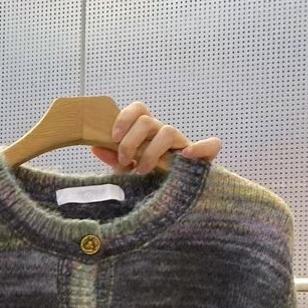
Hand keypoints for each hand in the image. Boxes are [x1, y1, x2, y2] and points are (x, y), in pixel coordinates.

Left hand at [90, 102, 221, 173]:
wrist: (171, 198)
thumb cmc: (147, 178)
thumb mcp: (126, 169)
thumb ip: (112, 158)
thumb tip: (95, 146)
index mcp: (146, 132)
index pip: (138, 109)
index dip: (124, 118)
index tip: (114, 138)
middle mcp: (163, 133)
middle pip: (148, 121)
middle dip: (131, 142)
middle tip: (125, 161)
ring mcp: (183, 144)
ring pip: (169, 131)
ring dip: (152, 152)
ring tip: (143, 171)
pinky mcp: (202, 157)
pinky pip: (211, 146)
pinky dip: (201, 148)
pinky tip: (186, 157)